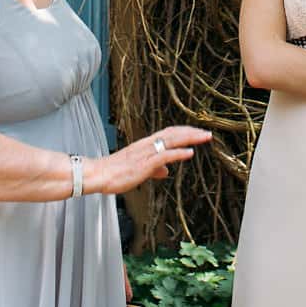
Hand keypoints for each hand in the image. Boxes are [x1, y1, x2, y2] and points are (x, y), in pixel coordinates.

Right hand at [87, 126, 211, 194]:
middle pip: (173, 133)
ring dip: (190, 138)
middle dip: (192, 132)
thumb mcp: (138, 170)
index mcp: (145, 144)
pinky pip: (164, 155)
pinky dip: (178, 153)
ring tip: (204, 137)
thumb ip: (154, 169)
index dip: (185, 131)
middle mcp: (147, 144)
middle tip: (208, 133)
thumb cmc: (115, 173)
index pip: (169, 133)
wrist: (97, 174)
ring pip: (171, 140)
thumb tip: (166, 171)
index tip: (198, 132)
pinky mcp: (143, 163)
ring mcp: (145, 153)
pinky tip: (189, 152)